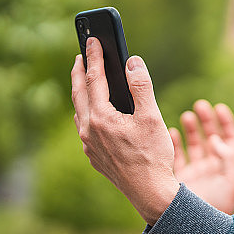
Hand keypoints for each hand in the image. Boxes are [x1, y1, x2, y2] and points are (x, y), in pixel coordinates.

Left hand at [71, 37, 177, 224]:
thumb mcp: (151, 117)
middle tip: (80, 54)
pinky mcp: (94, 156)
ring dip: (81, 92)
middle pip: (79, 93)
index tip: (93, 40)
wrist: (149, 193)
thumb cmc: (153, 156)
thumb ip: (141, 86)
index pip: (95, 78)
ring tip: (85, 80)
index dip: (94, 56)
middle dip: (80, 71)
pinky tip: (95, 112)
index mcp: (101, 118)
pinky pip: (85, 127)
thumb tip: (132, 62)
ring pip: (80, 111)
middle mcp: (88, 130)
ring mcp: (89, 145)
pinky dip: (87, 111)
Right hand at [170, 100, 233, 213]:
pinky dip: (173, 144)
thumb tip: (217, 139)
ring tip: (186, 116)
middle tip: (199, 106)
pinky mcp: (179, 179)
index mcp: (226, 167)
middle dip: (206, 121)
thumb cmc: (219, 208)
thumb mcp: (231, 182)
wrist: (199, 231)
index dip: (225, 123)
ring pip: (192, 145)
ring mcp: (194, 173)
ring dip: (190, 129)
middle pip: (210, 138)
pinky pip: (175, 157)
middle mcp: (211, 168)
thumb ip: (228, 158)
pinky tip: (170, 132)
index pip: (229, 139)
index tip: (219, 108)